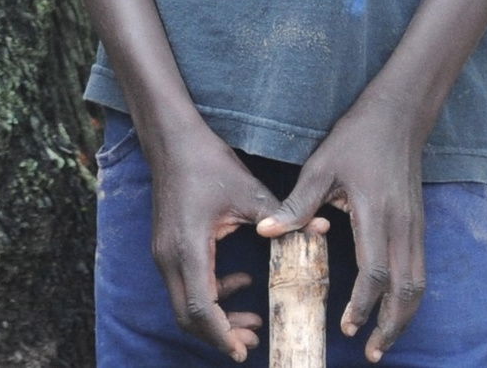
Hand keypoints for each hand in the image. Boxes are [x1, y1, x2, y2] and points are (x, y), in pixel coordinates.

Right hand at [145, 122, 282, 359]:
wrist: (171, 140)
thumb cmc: (207, 162)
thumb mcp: (248, 191)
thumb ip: (281, 216)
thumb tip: (322, 228)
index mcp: (189, 248)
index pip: (200, 307)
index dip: (221, 334)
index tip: (243, 350)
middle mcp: (170, 256)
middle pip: (187, 316)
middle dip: (219, 334)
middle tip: (252, 342)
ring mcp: (164, 253)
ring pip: (184, 304)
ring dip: (216, 317)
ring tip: (251, 322)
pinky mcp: (167, 247)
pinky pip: (186, 284)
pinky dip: (211, 294)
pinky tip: (241, 281)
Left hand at [260, 101, 426, 360]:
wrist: (400, 115)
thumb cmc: (357, 138)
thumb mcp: (320, 166)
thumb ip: (297, 204)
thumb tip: (265, 232)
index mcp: (375, 213)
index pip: (375, 271)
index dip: (363, 304)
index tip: (347, 326)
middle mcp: (402, 226)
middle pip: (406, 290)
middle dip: (391, 326)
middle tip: (371, 352)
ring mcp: (415, 227)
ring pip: (419, 285)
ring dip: (404, 316)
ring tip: (383, 340)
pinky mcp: (419, 225)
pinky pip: (420, 271)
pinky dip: (410, 297)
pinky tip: (394, 309)